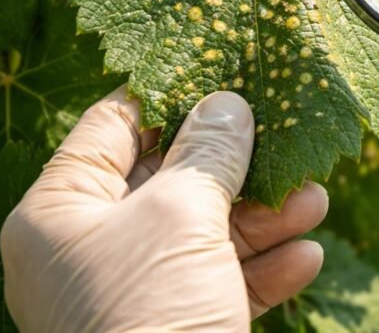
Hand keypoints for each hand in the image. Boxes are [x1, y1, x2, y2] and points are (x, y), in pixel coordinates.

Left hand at [1, 87, 327, 331]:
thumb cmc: (149, 312)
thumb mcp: (181, 215)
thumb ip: (208, 152)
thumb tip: (229, 105)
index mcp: (63, 211)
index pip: (115, 126)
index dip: (172, 95)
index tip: (225, 71)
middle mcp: (94, 246)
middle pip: (174, 178)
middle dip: (239, 163)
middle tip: (287, 137)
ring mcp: (137, 288)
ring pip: (210, 230)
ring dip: (268, 214)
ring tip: (315, 200)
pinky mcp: (179, 322)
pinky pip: (226, 280)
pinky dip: (268, 266)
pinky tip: (308, 256)